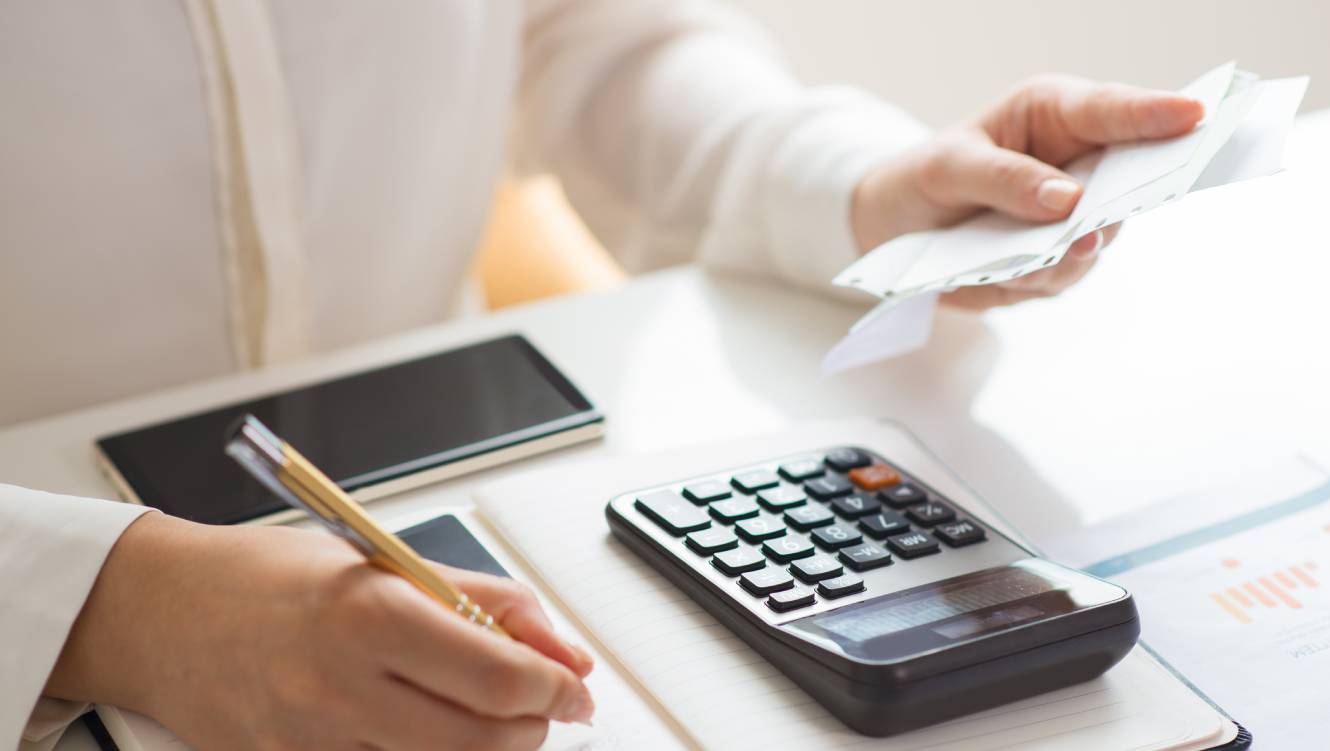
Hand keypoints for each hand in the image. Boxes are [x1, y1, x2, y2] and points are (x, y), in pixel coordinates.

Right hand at [45, 513, 594, 750]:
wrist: (158, 612)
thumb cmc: (268, 575)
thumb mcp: (386, 562)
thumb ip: (484, 602)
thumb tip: (562, 650)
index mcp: (373, 616)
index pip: (501, 678)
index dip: (557, 689)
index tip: (573, 687)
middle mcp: (341, 688)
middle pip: (483, 740)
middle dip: (532, 726)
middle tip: (539, 704)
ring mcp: (311, 743)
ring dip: (482, 748)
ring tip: (479, 712)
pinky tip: (420, 729)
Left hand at [851, 75, 1203, 308]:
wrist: (896, 228)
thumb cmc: (927, 178)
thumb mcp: (949, 168)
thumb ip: (1005, 179)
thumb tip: (1067, 200)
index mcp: (1054, 116)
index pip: (1112, 110)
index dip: (1154, 113)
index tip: (1195, 113)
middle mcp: (1077, 165)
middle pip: (1130, 177)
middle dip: (1134, 192)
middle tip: (1125, 204)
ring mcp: (1072, 218)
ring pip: (1098, 237)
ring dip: (1074, 247)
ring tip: (1050, 250)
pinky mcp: (1055, 262)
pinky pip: (1064, 273)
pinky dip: (1044, 275)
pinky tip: (1023, 270)